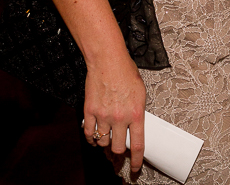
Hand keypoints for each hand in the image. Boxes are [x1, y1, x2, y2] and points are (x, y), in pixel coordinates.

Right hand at [82, 51, 145, 171]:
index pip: (138, 145)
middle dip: (119, 154)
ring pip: (103, 143)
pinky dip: (91, 138)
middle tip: (118, 156)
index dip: (137, 161)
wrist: (107, 60)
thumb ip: (138, 111)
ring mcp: (103, 116)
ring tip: (107, 141)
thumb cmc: (125, 71)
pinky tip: (94, 137)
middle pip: (119, 148)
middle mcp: (120, 117)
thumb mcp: (140, 92)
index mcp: (136, 113)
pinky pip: (89, 133)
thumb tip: (136, 126)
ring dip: (105, 144)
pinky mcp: (89, 111)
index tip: (136, 169)